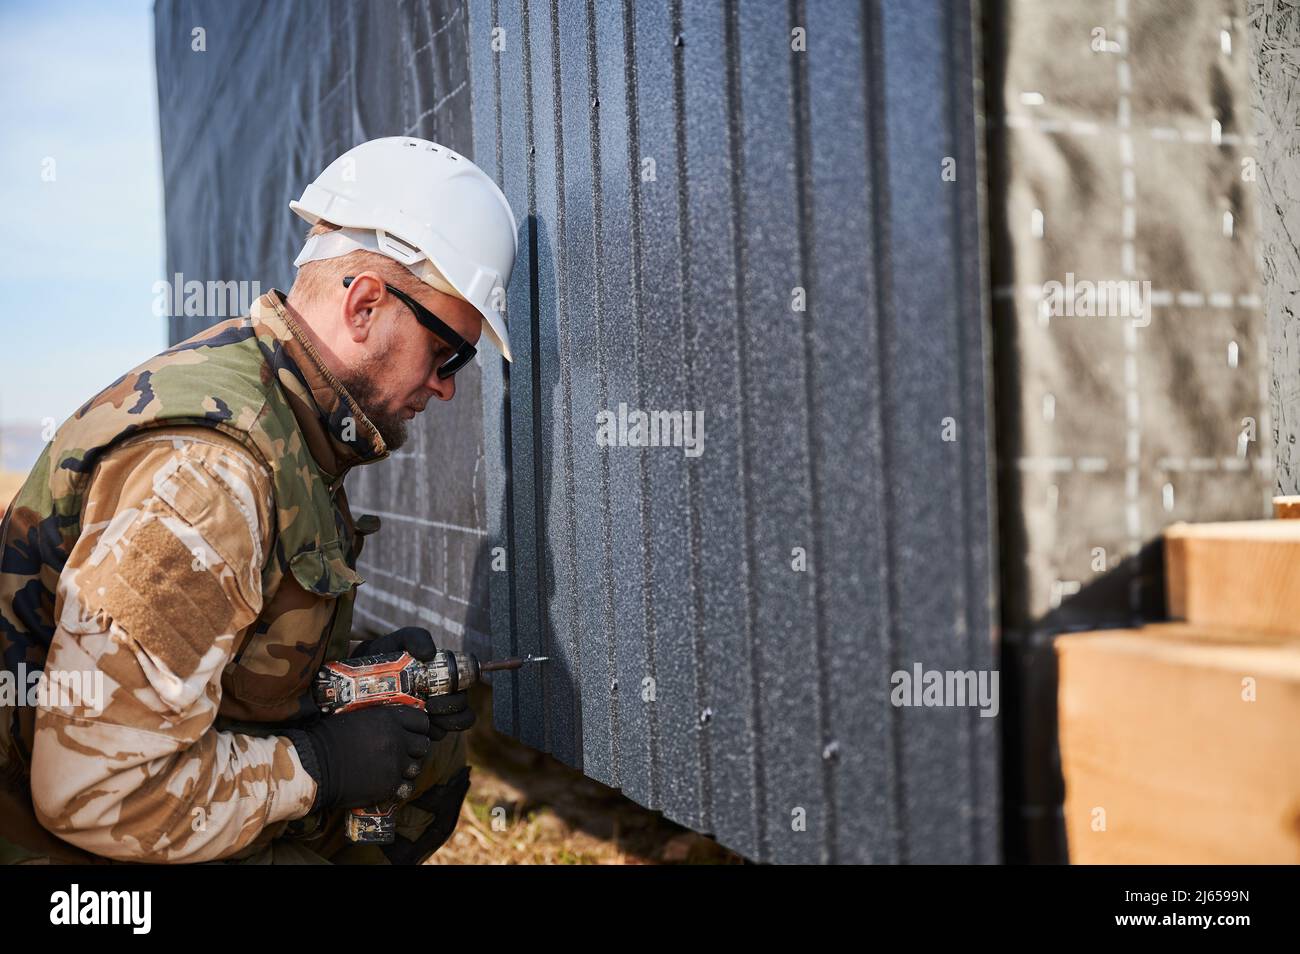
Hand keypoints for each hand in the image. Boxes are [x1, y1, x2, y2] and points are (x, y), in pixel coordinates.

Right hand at [287, 705, 431, 811]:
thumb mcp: (357, 718)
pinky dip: (399, 787)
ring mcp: (394, 763)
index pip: (421, 721)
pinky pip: (406, 787)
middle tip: (400, 754)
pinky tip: (386, 783)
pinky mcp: (388, 785)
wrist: (314, 767)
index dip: (418, 728)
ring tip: (390, 769)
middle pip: (422, 745)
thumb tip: (398, 723)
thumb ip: (382, 720)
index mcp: (388, 718)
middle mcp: (396, 739)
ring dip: (407, 768)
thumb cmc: (328, 740)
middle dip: (414, 749)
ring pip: (416, 767)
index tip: (411, 733)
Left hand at [352, 627, 475, 739]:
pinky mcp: (411, 732)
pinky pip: (424, 740)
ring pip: (445, 731)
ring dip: (438, 726)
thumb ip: (416, 638)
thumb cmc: (386, 655)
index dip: (460, 700)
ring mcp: (426, 719)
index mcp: (445, 682)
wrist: (357, 674)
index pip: (464, 696)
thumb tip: (430, 653)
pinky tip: (404, 726)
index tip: (442, 693)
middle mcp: (440, 702)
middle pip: (462, 715)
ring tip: (418, 717)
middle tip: (430, 706)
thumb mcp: (400, 641)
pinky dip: (419, 736)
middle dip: (451, 713)